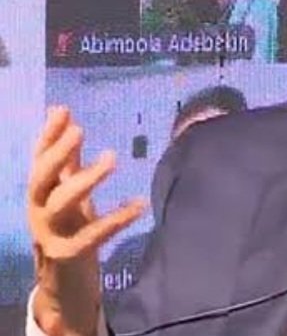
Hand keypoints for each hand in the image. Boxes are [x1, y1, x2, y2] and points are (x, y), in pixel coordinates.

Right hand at [27, 106, 145, 335]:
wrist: (64, 286)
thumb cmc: (69, 228)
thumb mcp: (68, 192)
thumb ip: (68, 160)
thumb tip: (63, 116)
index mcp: (39, 194)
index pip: (39, 160)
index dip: (48, 136)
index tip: (62, 110)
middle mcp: (39, 211)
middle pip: (40, 178)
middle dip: (57, 153)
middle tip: (79, 130)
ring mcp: (51, 234)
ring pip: (60, 204)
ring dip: (85, 180)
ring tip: (111, 158)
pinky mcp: (69, 255)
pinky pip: (92, 235)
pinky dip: (116, 218)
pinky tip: (139, 204)